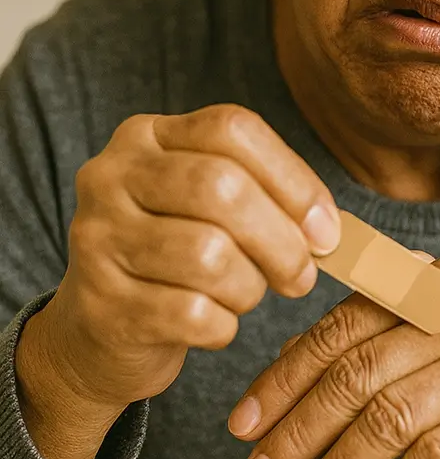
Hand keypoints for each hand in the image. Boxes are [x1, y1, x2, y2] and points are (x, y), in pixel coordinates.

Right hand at [24, 104, 340, 418]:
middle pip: (222, 188)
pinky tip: (218, 323)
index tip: (325, 227)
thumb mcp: (211, 204)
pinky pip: (191, 313)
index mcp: (147, 134)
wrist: (101, 329)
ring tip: (248, 294)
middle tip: (303, 275)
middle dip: (281, 240)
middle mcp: (111, 176)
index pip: (232, 129)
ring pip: (209, 255)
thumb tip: (325, 228)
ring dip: (250, 286)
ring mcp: (96, 238)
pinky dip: (223, 325)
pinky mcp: (100, 304)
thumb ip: (266, 195)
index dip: (291, 177)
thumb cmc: (177, 253)